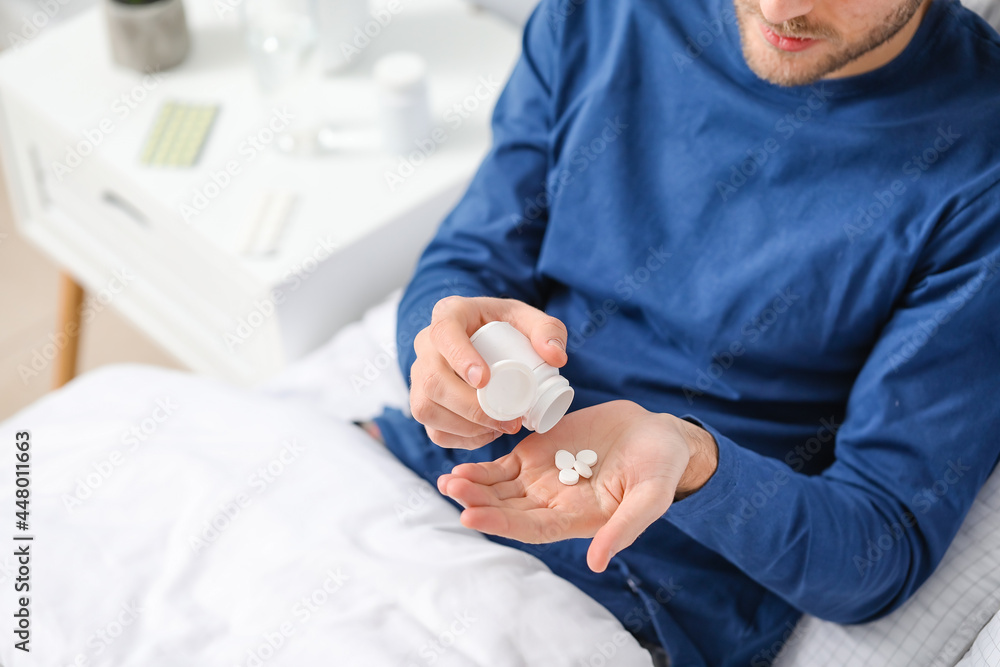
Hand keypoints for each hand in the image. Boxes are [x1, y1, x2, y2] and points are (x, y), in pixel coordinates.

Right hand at [410, 296, 567, 448]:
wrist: (488, 339)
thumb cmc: (506, 326)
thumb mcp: (530, 318)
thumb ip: (549, 330)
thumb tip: (555, 358)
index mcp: (449, 314)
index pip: (444, 332)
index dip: (460, 358)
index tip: (485, 380)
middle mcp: (426, 344)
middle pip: (432, 380)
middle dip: (470, 407)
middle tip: (509, 419)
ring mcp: (419, 375)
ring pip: (425, 408)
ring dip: (464, 427)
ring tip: (499, 428)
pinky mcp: (421, 401)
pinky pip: (431, 428)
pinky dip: (459, 439)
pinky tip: (485, 435)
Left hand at [437, 400, 718, 571]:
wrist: (657, 434)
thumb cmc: (660, 468)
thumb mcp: (650, 497)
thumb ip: (624, 527)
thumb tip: (598, 563)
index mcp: (576, 519)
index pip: (531, 528)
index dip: (501, 523)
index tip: (471, 515)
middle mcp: (552, 504)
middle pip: (507, 508)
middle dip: (478, 501)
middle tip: (453, 489)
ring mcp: (541, 479)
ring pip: (498, 489)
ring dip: (473, 486)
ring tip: (449, 480)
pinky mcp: (536, 455)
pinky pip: (502, 466)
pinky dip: (482, 468)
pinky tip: (461, 467)